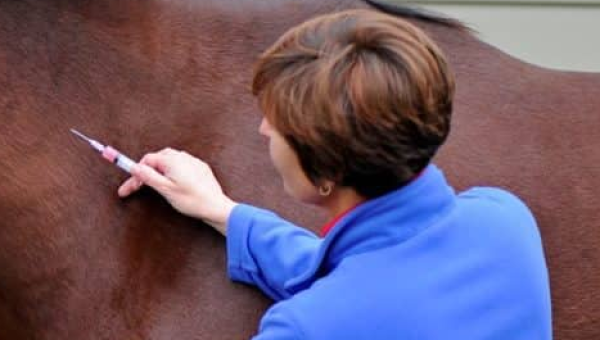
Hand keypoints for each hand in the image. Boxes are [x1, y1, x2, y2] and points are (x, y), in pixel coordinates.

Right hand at [118, 148, 235, 234]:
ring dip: (158, 170)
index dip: (135, 174)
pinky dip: (172, 172)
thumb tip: (134, 167)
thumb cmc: (192, 200)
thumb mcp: (165, 189)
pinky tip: (172, 182)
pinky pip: (182, 165)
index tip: (127, 188)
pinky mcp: (201, 168)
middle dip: (145, 171)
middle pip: (157, 159)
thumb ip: (148, 177)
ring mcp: (193, 161)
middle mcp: (183, 157)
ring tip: (153, 184)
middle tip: (137, 187)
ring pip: (169, 161)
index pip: (146, 161)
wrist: (215, 207)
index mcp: (172, 160)